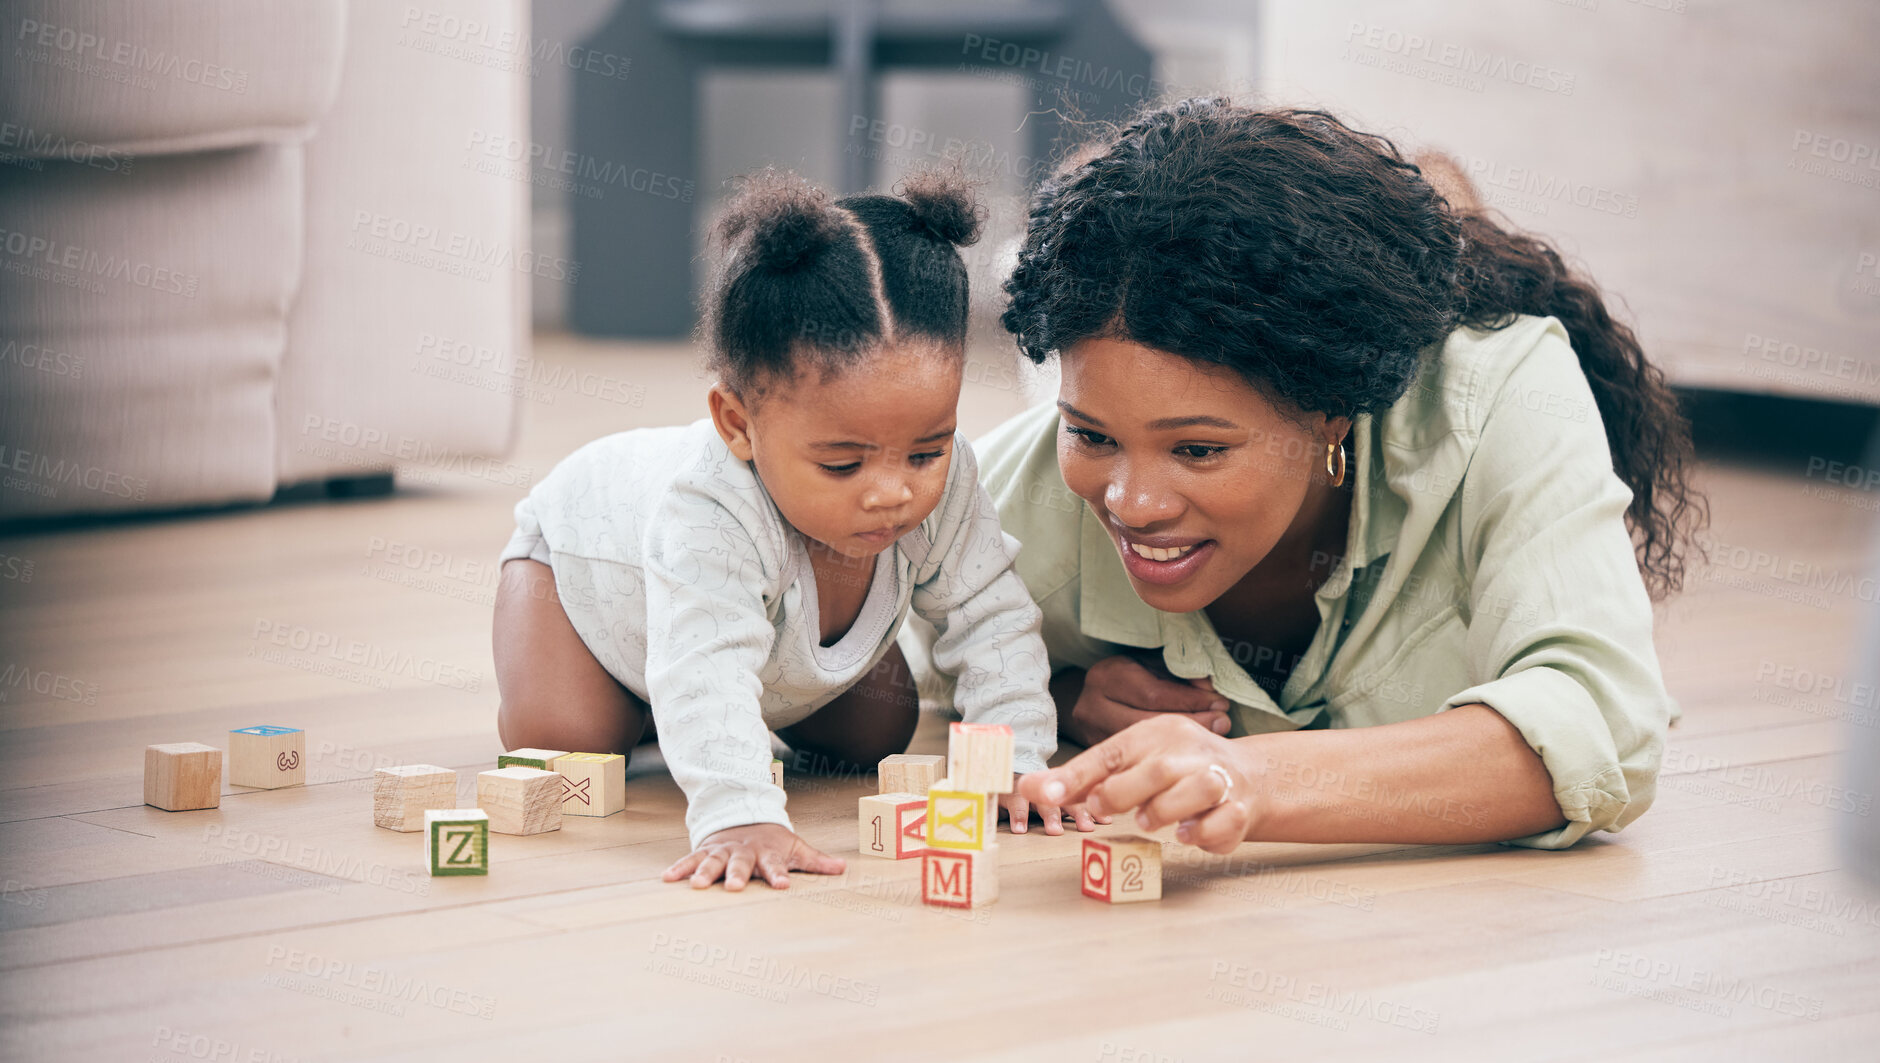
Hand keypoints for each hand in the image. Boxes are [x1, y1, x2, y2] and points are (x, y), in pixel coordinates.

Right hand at [661, 823, 844, 890]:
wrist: (744, 816)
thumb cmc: (773, 841)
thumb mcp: (796, 848)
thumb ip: (816, 862)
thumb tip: (843, 869)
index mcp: (767, 854)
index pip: (775, 866)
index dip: (779, 875)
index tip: (783, 885)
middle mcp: (743, 852)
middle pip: (740, 864)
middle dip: (736, 875)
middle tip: (733, 888)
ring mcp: (722, 851)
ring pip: (712, 862)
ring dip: (703, 873)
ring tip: (696, 885)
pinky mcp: (705, 851)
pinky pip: (689, 859)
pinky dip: (679, 868)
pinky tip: (667, 879)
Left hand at [1017, 714, 1256, 853]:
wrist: (1245, 776)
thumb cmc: (1171, 769)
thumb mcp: (1127, 764)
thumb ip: (1080, 778)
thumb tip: (1024, 786)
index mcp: (1155, 735)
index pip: (1112, 753)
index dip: (1077, 775)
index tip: (1046, 794)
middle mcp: (1189, 752)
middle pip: (1158, 769)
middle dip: (1125, 792)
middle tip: (1103, 809)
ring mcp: (1219, 779)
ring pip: (1200, 788)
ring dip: (1168, 810)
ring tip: (1146, 821)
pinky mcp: (1239, 810)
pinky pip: (1226, 820)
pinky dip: (1204, 832)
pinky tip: (1186, 836)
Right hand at [1063, 655, 1231, 747]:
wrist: (1093, 697)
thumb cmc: (1130, 676)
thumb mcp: (1153, 663)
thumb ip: (1179, 673)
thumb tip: (1209, 688)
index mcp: (1106, 677)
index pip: (1153, 695)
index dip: (1190, 700)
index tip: (1221, 703)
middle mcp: (1093, 707)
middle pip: (1148, 724)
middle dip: (1191, 723)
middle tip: (1223, 722)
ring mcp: (1092, 736)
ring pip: (1144, 748)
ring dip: (1183, 743)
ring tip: (1214, 735)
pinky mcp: (1101, 759)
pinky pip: (1139, 761)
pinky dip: (1168, 756)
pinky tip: (1193, 751)